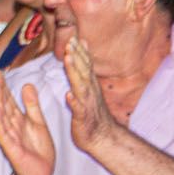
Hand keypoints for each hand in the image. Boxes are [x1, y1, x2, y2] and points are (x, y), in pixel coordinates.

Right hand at [0, 71, 55, 174]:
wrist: (41, 174)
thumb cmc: (38, 151)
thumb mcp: (38, 123)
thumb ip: (32, 105)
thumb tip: (27, 85)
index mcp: (18, 119)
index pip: (9, 99)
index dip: (6, 86)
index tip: (2, 71)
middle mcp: (11, 125)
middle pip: (4, 104)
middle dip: (0, 89)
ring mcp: (9, 135)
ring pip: (2, 115)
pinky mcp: (10, 146)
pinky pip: (3, 131)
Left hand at [62, 37, 117, 154]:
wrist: (104, 138)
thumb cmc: (92, 115)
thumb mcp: (86, 92)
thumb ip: (82, 75)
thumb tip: (77, 57)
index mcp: (88, 85)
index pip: (85, 65)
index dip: (80, 51)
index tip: (73, 36)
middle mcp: (89, 91)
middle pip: (83, 70)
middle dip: (77, 55)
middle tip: (71, 39)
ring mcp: (87, 104)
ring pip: (81, 85)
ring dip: (75, 71)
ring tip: (69, 58)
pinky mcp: (83, 117)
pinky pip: (79, 109)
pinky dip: (74, 102)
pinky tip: (69, 96)